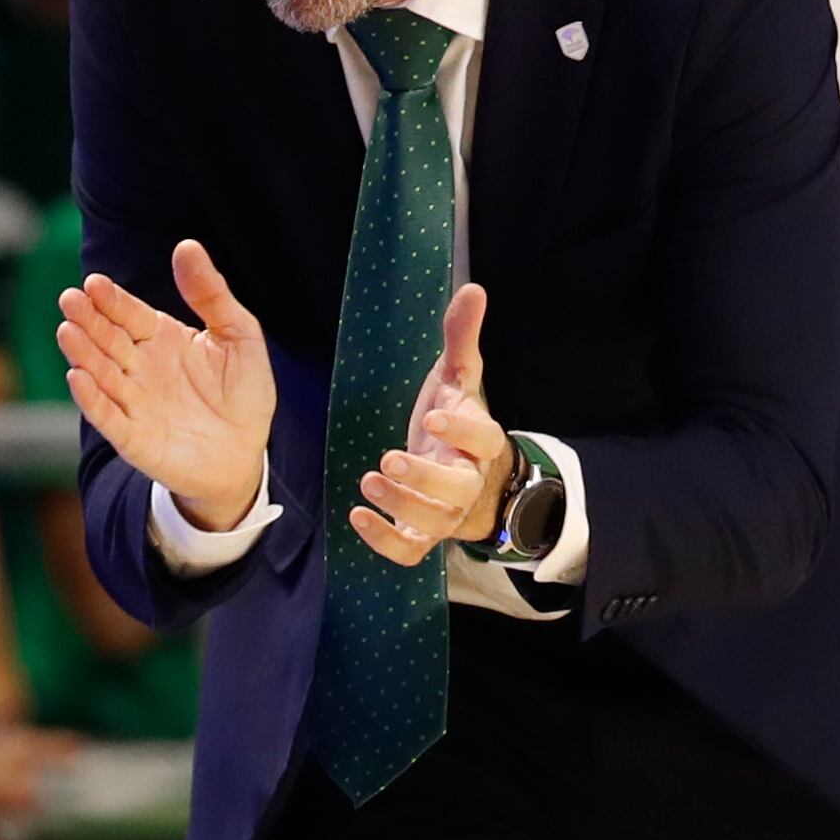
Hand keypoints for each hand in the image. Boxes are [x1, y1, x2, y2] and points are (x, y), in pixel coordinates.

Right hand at [58, 240, 274, 531]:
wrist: (246, 454)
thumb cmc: (243, 394)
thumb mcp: (239, 335)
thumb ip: (211, 293)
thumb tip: (186, 245)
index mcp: (161, 338)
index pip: (129, 313)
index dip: (112, 300)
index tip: (94, 283)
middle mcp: (139, 367)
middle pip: (107, 339)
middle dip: (87, 320)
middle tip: (70, 299)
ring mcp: (133, 402)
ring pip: (101, 373)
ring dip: (82, 354)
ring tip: (67, 331)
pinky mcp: (132, 438)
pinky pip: (107, 417)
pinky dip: (92, 399)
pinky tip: (78, 378)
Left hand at [347, 284, 513, 566]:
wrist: (474, 478)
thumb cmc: (457, 422)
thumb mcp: (459, 379)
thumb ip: (461, 337)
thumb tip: (473, 288)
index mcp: (480, 441)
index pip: (482, 438)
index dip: (460, 431)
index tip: (431, 417)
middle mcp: (467, 481)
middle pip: (457, 488)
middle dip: (424, 478)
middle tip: (387, 460)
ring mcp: (447, 512)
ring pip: (433, 521)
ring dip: (400, 505)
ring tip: (368, 481)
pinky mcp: (424, 534)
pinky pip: (409, 551)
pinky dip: (384, 541)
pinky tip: (357, 517)